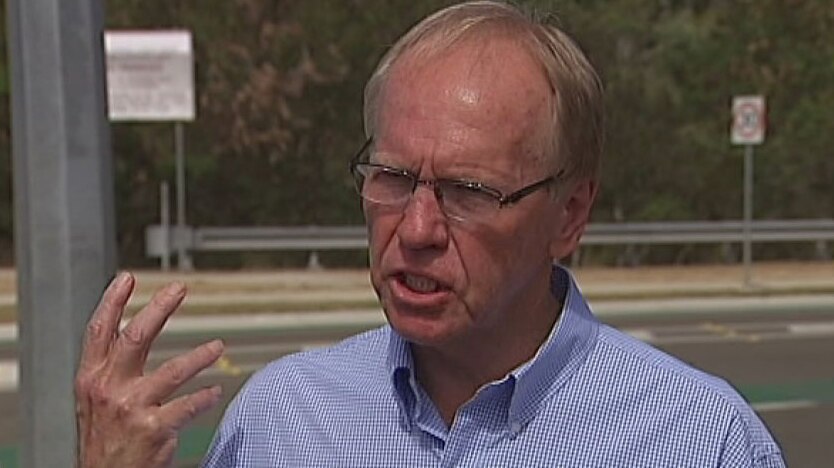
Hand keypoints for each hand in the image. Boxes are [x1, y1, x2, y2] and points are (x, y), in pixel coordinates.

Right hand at [75, 272, 224, 467]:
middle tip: (179, 289)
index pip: (100, 331)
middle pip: (135, 338)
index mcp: (91, 379)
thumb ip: (111, 368)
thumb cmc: (105, 439)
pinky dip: (205, 397)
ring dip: (199, 356)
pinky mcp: (153, 428)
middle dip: (158, 308)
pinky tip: (215, 392)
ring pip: (172, 371)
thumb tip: (131, 329)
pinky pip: (188, 405)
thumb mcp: (96, 400)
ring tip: (218, 346)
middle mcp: (109, 389)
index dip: (112, 301)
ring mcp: (131, 408)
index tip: (127, 278)